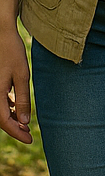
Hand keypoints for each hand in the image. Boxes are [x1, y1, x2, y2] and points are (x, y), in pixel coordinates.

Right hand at [0, 25, 31, 143]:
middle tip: (29, 135)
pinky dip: (9, 107)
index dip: (17, 132)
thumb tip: (25, 121)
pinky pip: (0, 102)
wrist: (1, 35)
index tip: (30, 139)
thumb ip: (23, 98)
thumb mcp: (22, 75)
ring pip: (0, 111)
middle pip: (1, 119)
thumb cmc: (12, 53)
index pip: (5, 122)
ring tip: (26, 125)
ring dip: (12, 118)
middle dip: (15, 127)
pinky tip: (19, 109)